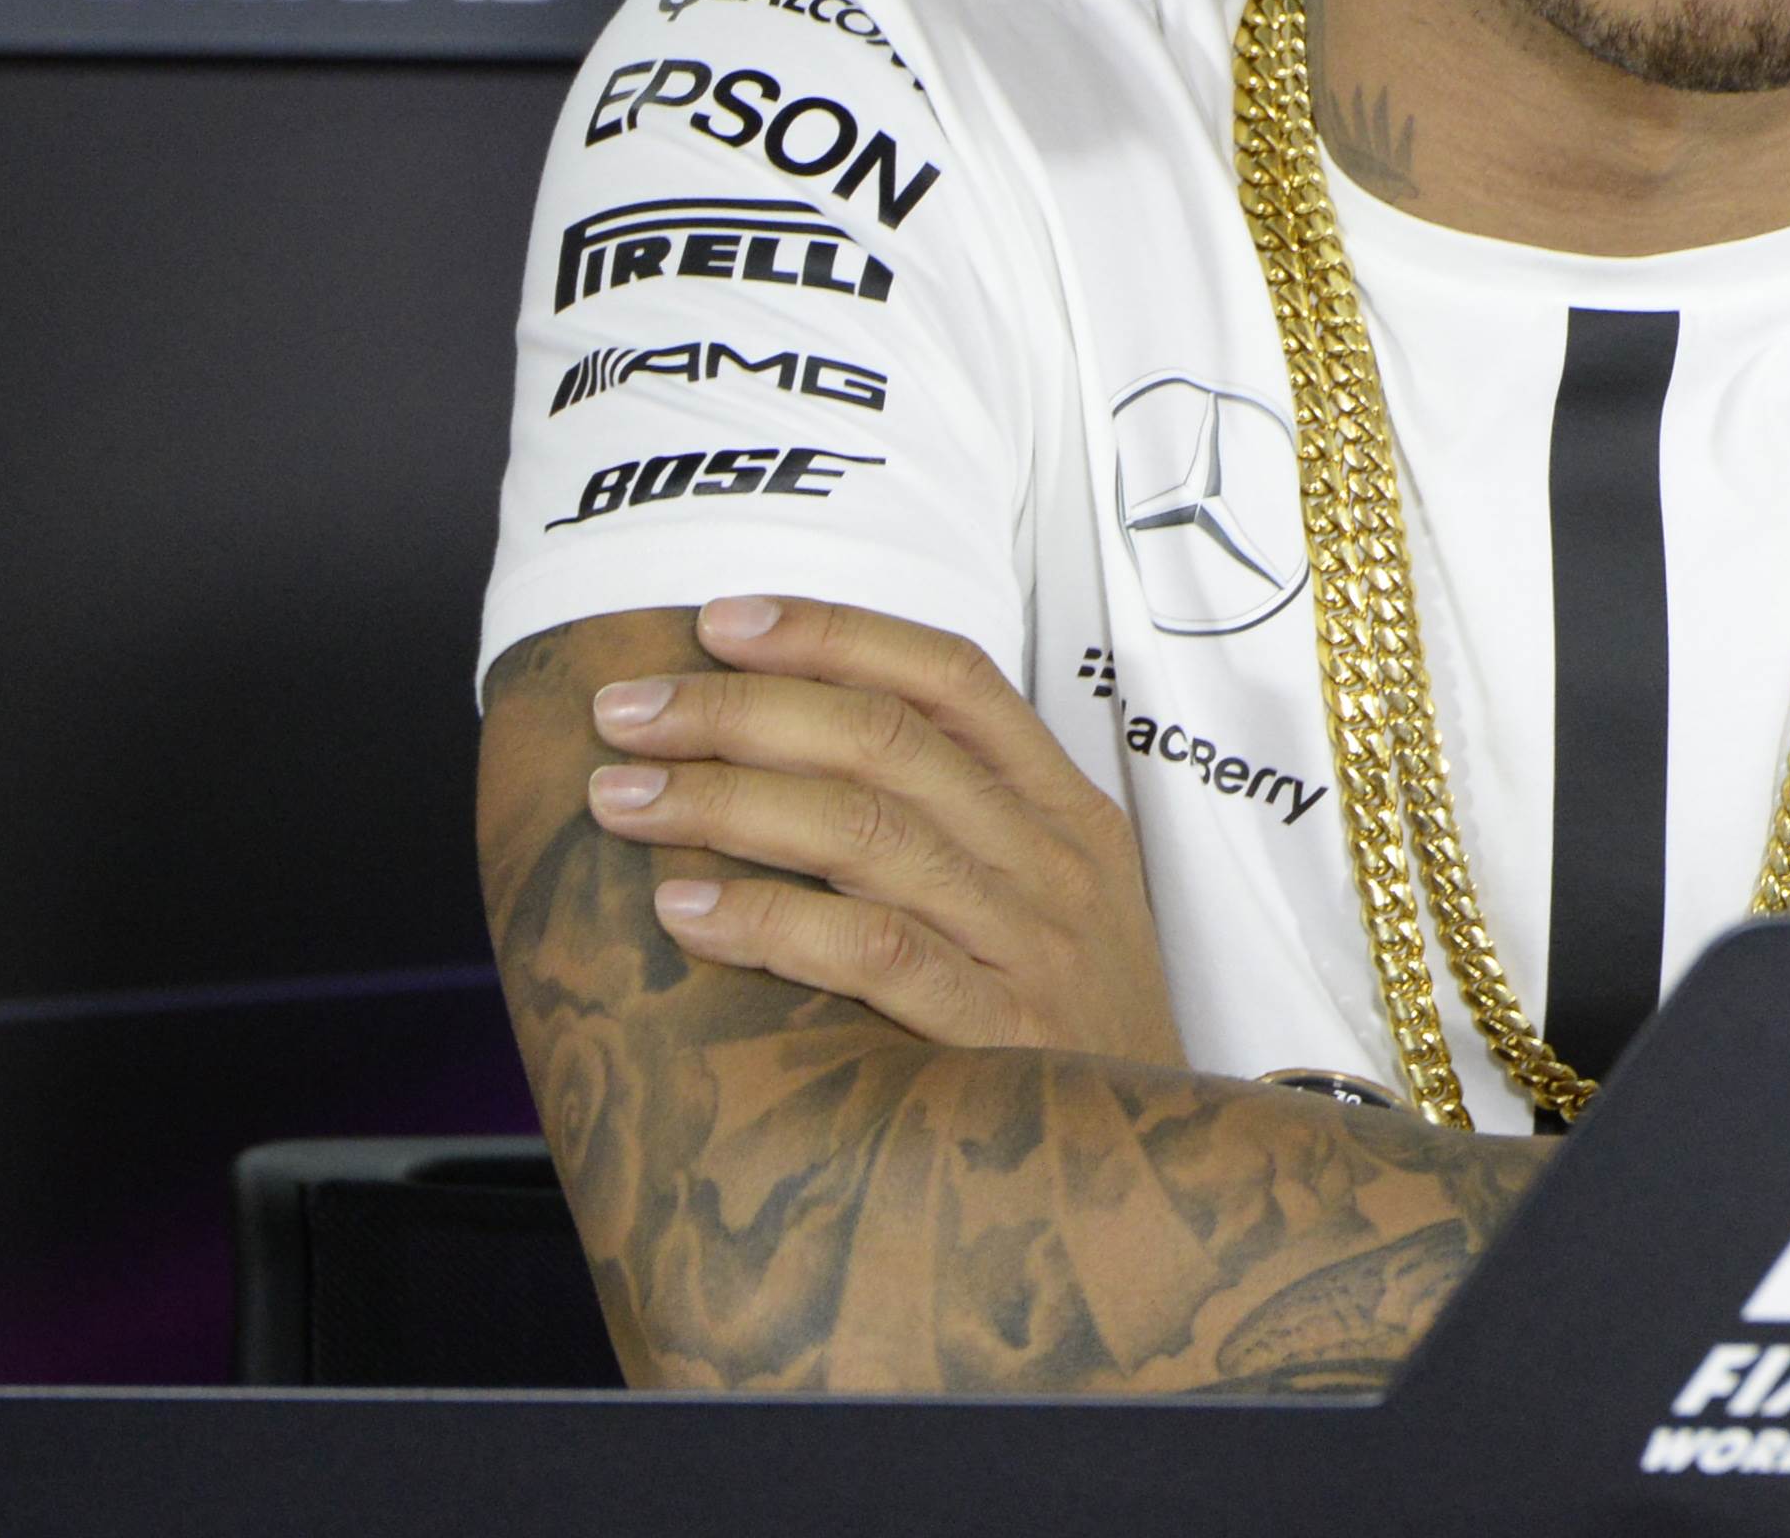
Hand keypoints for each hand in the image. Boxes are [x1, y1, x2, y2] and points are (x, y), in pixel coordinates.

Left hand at [580, 594, 1183, 1063]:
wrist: (1165, 1168)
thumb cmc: (1075, 1033)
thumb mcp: (1054, 909)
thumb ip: (959, 832)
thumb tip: (786, 764)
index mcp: (1068, 811)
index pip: (952, 679)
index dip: (833, 634)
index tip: (720, 620)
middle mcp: (1053, 862)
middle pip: (887, 741)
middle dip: (740, 710)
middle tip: (627, 710)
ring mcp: (1032, 946)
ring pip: (866, 832)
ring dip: (725, 801)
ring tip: (623, 796)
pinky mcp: (1000, 1036)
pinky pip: (873, 954)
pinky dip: (771, 923)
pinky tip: (684, 910)